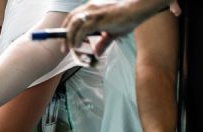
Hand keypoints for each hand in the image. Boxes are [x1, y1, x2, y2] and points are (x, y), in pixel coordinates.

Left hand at [62, 0, 179, 56]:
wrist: (139, 8)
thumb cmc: (128, 17)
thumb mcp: (113, 32)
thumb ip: (103, 42)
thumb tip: (98, 53)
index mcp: (91, 8)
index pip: (73, 17)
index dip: (66, 29)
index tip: (65, 41)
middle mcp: (90, 8)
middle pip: (70, 21)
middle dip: (64, 35)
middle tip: (64, 48)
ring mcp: (93, 12)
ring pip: (73, 25)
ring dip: (69, 38)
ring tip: (70, 49)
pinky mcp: (98, 18)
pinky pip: (82, 30)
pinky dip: (77, 39)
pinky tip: (78, 46)